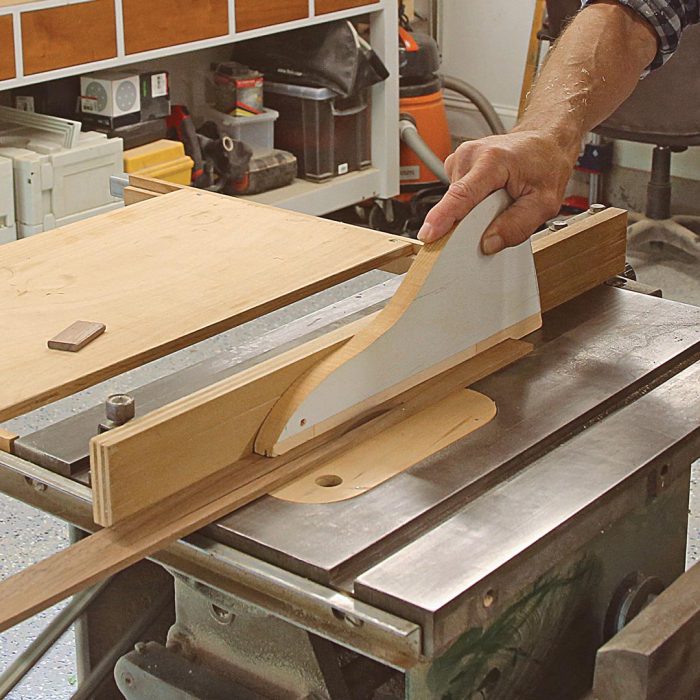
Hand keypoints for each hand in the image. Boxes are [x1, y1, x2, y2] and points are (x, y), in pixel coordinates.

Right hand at [417, 130, 576, 253]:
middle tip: (499, 212)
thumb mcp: (545, 203)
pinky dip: (469, 202)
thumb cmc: (545, 166)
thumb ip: (518, 226)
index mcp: (493, 161)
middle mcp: (471, 155)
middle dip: (471, 220)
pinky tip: (486, 194)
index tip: (428, 234)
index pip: (462, 195)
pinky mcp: (456, 164)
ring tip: (495, 199)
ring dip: (472, 210)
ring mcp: (460, 158)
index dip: (443, 217)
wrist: (545, 142)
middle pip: (457, 203)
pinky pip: (455, 195)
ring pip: (455, 201)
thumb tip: (488, 243)